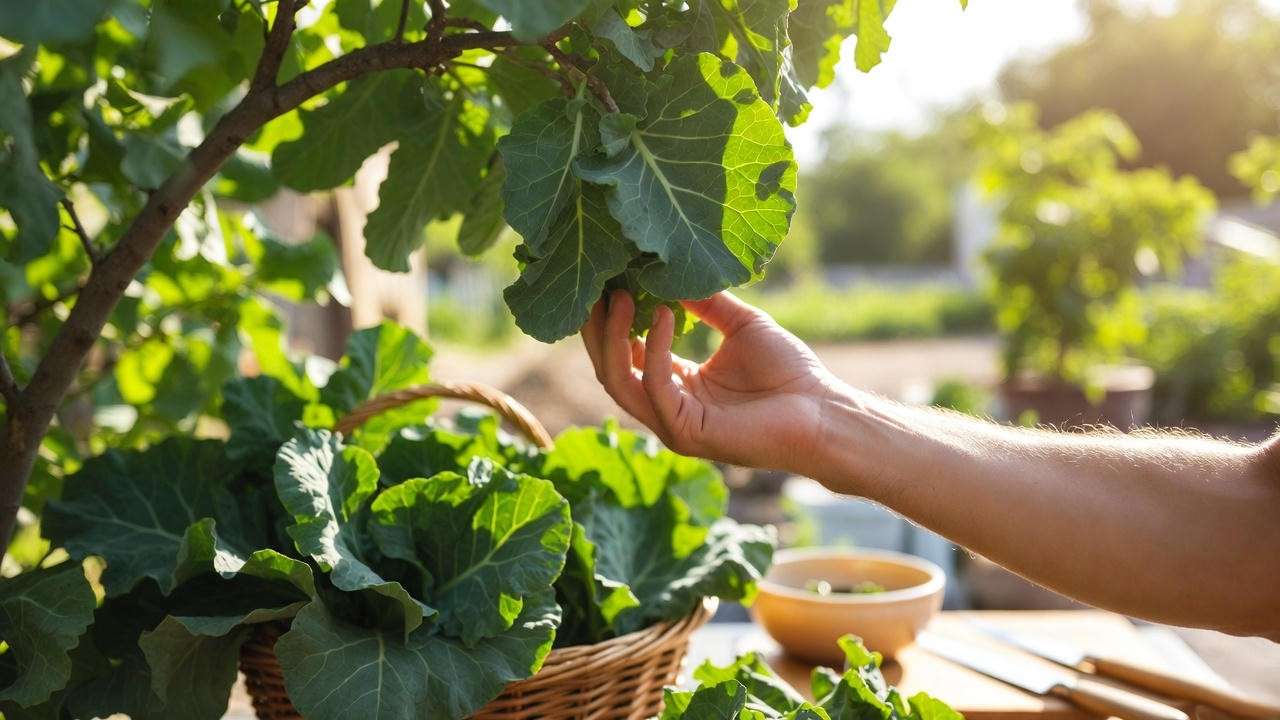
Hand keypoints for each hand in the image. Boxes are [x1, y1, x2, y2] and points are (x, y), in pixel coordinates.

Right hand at [581, 290, 840, 475]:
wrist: (824, 412)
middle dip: (598, 328)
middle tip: (598, 283)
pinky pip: (656, 386)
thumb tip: (669, 270)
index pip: (625, 354)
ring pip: (619, 381)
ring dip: (614, 337)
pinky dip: (654, 349)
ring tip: (620, 294)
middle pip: (610, 369)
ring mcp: (673, 425)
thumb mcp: (742, 324)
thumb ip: (707, 302)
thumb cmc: (790, 373)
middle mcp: (667, 409)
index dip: (611, 319)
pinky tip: (664, 314)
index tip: (608, 278)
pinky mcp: (687, 433)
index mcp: (677, 387)